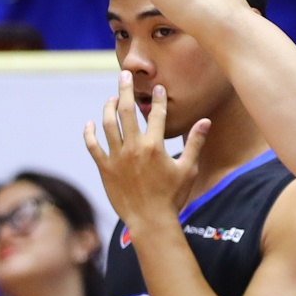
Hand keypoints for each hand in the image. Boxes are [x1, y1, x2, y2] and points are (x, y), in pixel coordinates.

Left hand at [82, 70, 207, 240]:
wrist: (150, 221)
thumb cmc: (172, 197)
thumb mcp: (188, 169)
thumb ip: (195, 143)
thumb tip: (205, 120)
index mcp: (155, 146)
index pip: (156, 114)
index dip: (157, 99)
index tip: (158, 87)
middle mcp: (134, 148)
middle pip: (126, 111)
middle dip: (125, 90)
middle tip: (124, 74)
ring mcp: (117, 158)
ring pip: (108, 125)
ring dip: (108, 107)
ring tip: (112, 97)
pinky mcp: (105, 169)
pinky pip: (93, 147)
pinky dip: (89, 134)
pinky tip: (90, 123)